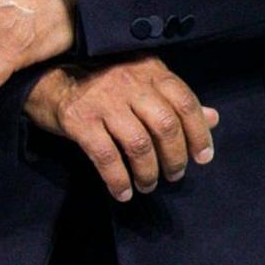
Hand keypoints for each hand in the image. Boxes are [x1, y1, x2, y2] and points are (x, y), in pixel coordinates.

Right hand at [24, 57, 219, 202]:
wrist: (51, 78)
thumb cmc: (105, 82)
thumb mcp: (144, 84)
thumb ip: (177, 101)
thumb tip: (213, 118)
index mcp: (152, 72)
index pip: (186, 103)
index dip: (199, 133)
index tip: (203, 157)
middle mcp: (132, 84)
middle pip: (166, 125)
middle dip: (175, 157)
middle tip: (176, 175)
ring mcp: (105, 102)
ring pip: (138, 143)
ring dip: (148, 171)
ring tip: (149, 185)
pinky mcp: (80, 121)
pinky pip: (106, 156)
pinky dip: (118, 179)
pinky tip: (123, 193)